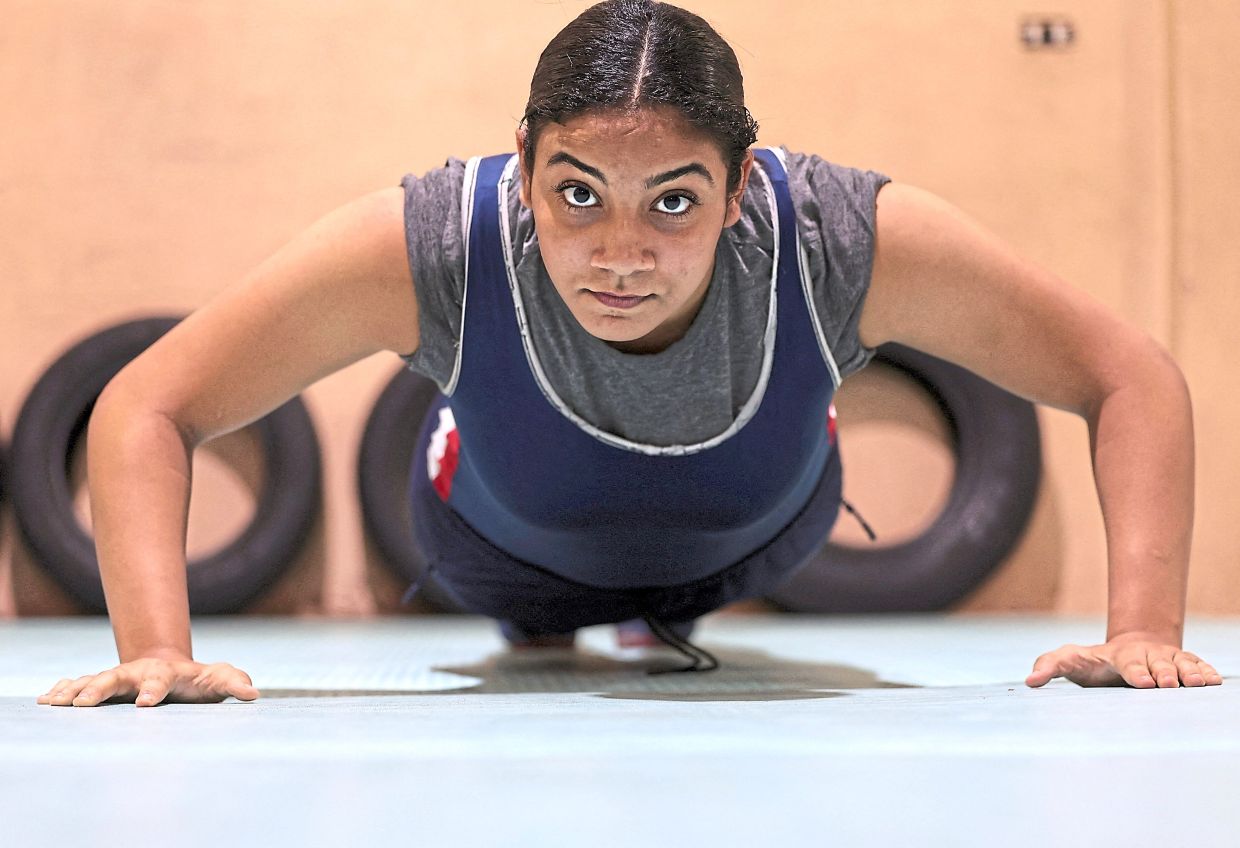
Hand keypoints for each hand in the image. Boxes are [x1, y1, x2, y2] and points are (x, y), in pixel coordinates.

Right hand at [36, 657, 259, 706]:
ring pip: (92, 681)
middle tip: (84, 705)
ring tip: (55, 702)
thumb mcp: (218, 679)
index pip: (160, 679)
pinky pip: (80, 687)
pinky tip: (47, 699)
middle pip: (116, 677)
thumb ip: (234, 682)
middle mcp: (136, 673)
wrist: (171, 668)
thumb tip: (254, 693)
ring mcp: (117, 678)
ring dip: (74, 691)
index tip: (145, 703)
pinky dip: (64, 691)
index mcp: (165, 672)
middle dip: (100, 689)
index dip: (153, 690)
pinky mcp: (103, 688)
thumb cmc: (198, 680)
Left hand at [1026, 633, 1223, 687]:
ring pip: (1182, 663)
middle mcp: (1146, 655)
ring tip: (1199, 683)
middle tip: (1169, 685)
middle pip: (1158, 663)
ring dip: (1190, 672)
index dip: (1136, 672)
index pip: (1128, 664)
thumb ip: (1049, 666)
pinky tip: (1214, 681)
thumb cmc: (1092, 662)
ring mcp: (1166, 658)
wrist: (1124, 649)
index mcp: (1119, 656)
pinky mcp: (1182, 663)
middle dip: (1164, 673)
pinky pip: (1197, 665)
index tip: (1143, 683)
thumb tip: (1029, 681)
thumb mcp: (1068, 660)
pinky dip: (1206, 671)